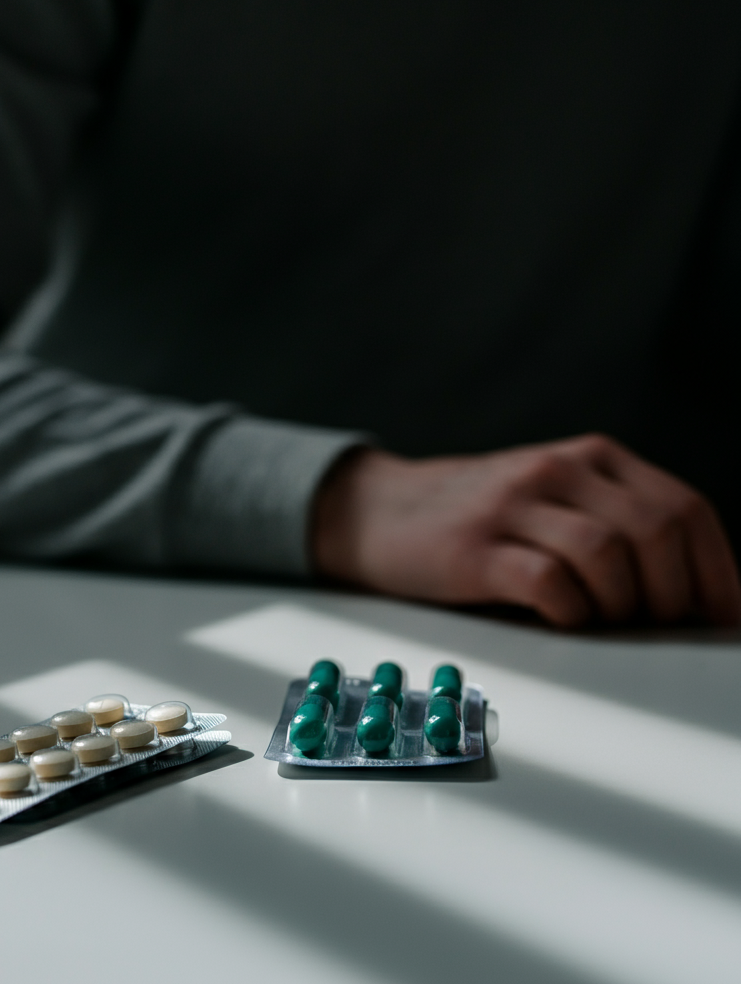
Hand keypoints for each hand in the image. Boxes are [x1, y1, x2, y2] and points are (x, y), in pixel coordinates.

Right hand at [311, 435, 740, 627]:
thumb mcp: (552, 499)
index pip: (685, 509)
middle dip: (671, 597)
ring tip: (599, 622)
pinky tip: (557, 619)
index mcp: (589, 458)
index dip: (716, 573)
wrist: (381, 511)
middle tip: (653, 629)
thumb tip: (691, 594)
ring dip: (620, 607)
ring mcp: (513, 506)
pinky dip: (569, 612)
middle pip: (656, 532)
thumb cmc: (477, 519)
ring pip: (609, 554)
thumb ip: (614, 522)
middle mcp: (557, 471)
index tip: (719, 618)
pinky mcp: (475, 548)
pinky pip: (549, 583)